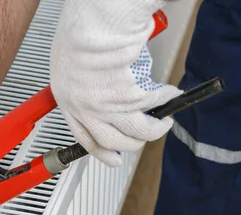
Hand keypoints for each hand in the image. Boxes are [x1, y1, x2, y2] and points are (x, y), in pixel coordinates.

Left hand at [50, 0, 181, 166]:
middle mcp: (88, 110)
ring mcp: (109, 108)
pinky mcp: (130, 99)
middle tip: (145, 137)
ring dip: (156, 129)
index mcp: (69, 101)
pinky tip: (171, 94)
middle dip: (135, 144)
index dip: (102, 153)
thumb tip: (101, 90)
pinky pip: (153, 104)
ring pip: (137, 131)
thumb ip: (83, 84)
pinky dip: (166, 99)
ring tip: (165, 121)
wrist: (92, 27)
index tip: (113, 159)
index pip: (85, 138)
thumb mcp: (70, 62)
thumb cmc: (79, 33)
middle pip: (114, 142)